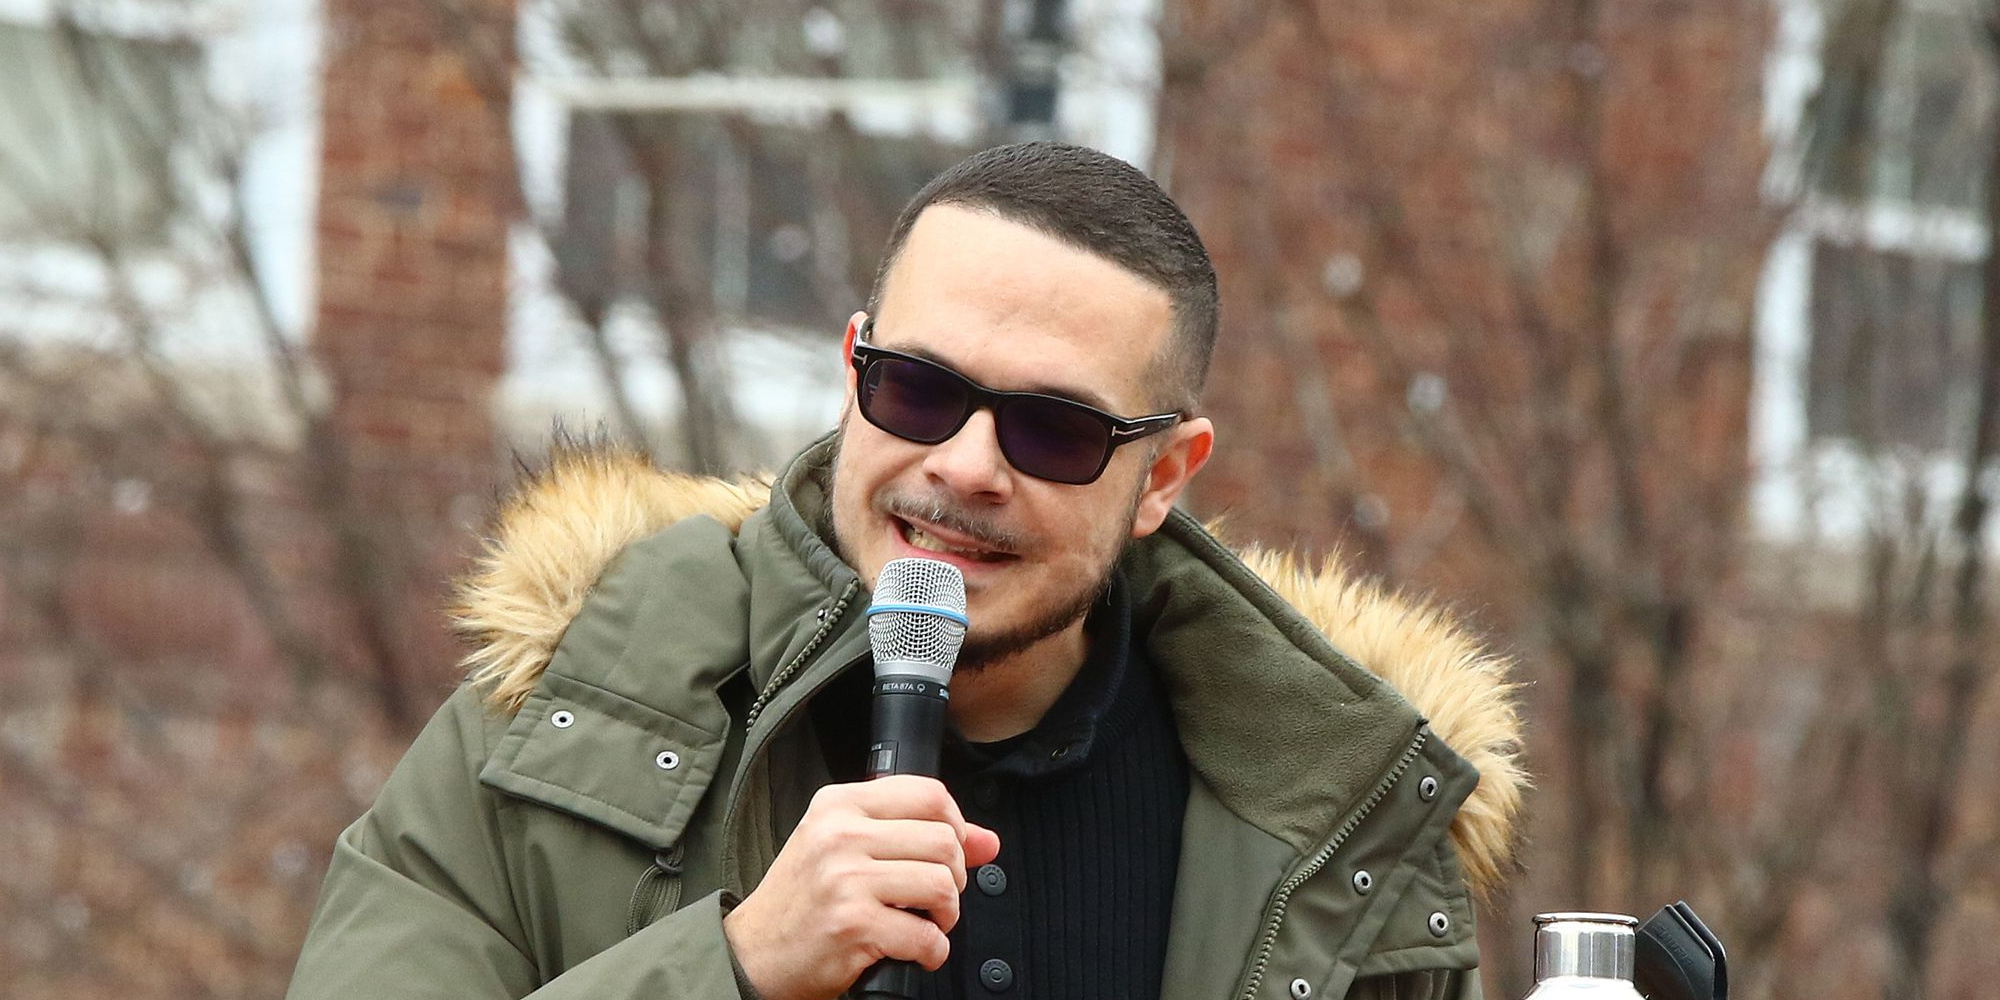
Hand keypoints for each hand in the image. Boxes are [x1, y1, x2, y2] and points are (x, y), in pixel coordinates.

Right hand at [723, 776, 1001, 999]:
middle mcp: (840, 835)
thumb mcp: (846, 848)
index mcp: (839, 804)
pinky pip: (926, 935)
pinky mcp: (853, 925)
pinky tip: (916, 951)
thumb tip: (988, 841)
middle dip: (955, 877)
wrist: (753, 952)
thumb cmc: (801, 900)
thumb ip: (914, 835)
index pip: (929, 793)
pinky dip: (932, 951)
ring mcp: (846, 879)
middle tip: (936, 897)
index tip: (952, 851)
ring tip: (927, 923)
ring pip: (942, 884)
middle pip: (944, 840)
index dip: (957, 825)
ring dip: (947, 915)